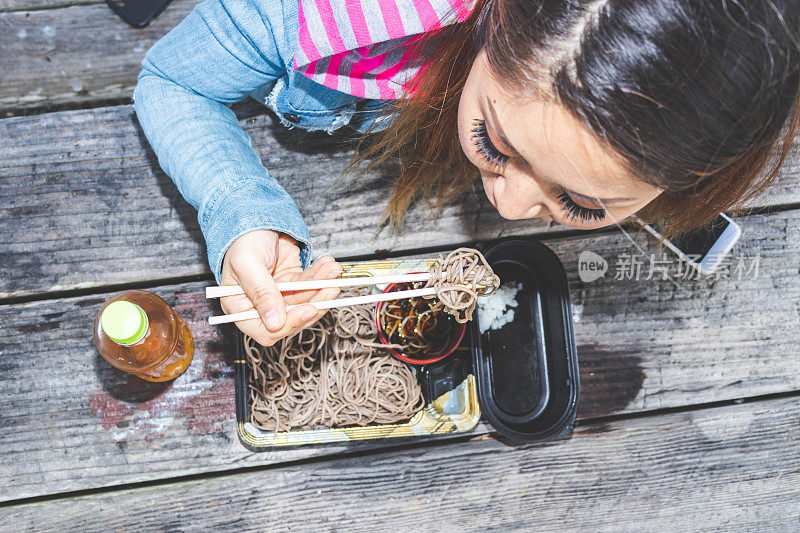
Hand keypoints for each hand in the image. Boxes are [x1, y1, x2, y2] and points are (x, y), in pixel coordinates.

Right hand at [219, 229, 342, 345]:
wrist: (254, 217)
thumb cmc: (242, 240)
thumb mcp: (248, 264)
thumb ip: (261, 293)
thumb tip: (275, 323)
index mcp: (240, 307)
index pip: (266, 331)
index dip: (289, 324)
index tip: (308, 310)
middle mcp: (260, 305)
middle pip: (292, 317)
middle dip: (314, 302)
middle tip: (330, 288)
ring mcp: (278, 295)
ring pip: (306, 300)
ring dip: (322, 286)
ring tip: (333, 271)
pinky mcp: (292, 283)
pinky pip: (310, 284)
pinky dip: (321, 275)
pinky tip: (328, 265)